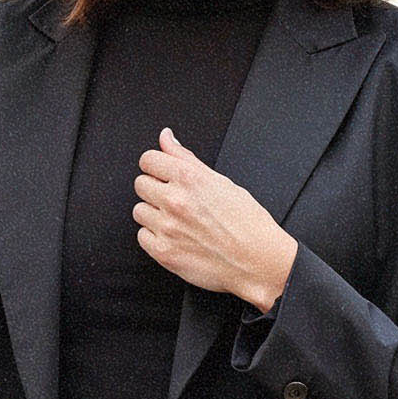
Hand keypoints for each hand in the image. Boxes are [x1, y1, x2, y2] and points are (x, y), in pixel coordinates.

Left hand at [133, 127, 297, 311]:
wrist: (258, 261)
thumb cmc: (247, 222)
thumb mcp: (220, 181)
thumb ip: (185, 158)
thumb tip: (166, 137)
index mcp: (189, 178)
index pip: (148, 160)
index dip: (156, 166)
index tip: (162, 174)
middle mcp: (175, 200)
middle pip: (140, 184)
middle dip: (155, 190)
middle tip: (176, 201)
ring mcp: (167, 227)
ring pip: (139, 211)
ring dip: (154, 214)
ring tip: (178, 221)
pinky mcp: (164, 252)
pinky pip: (142, 236)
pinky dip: (155, 237)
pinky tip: (175, 237)